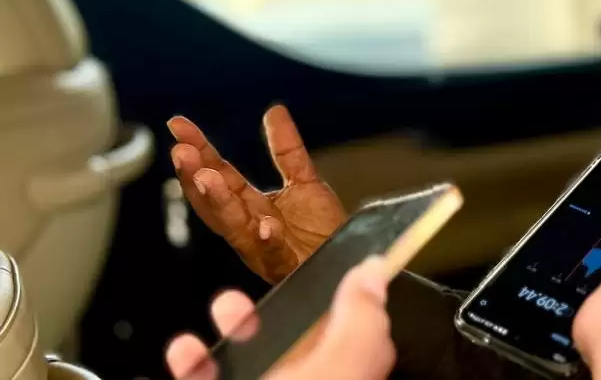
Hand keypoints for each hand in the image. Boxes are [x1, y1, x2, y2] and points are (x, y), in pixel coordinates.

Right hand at [165, 256, 395, 379]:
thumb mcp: (340, 367)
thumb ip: (360, 320)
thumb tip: (374, 273)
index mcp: (345, 378)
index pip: (360, 342)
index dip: (350, 305)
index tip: (333, 270)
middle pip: (300, 349)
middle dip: (277, 312)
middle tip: (265, 290)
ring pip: (252, 364)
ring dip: (234, 330)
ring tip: (223, 312)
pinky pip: (209, 379)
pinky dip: (194, 362)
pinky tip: (187, 351)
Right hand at [169, 105, 347, 282]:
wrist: (350, 262)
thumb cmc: (322, 231)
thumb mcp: (304, 181)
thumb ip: (287, 149)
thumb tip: (274, 109)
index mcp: (248, 206)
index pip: (217, 173)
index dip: (198, 149)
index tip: (177, 125)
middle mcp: (247, 228)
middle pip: (214, 202)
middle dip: (195, 178)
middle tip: (182, 152)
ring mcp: (264, 249)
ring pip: (234, 227)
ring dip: (219, 202)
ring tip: (208, 177)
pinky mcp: (288, 264)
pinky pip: (275, 254)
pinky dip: (268, 241)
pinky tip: (265, 225)